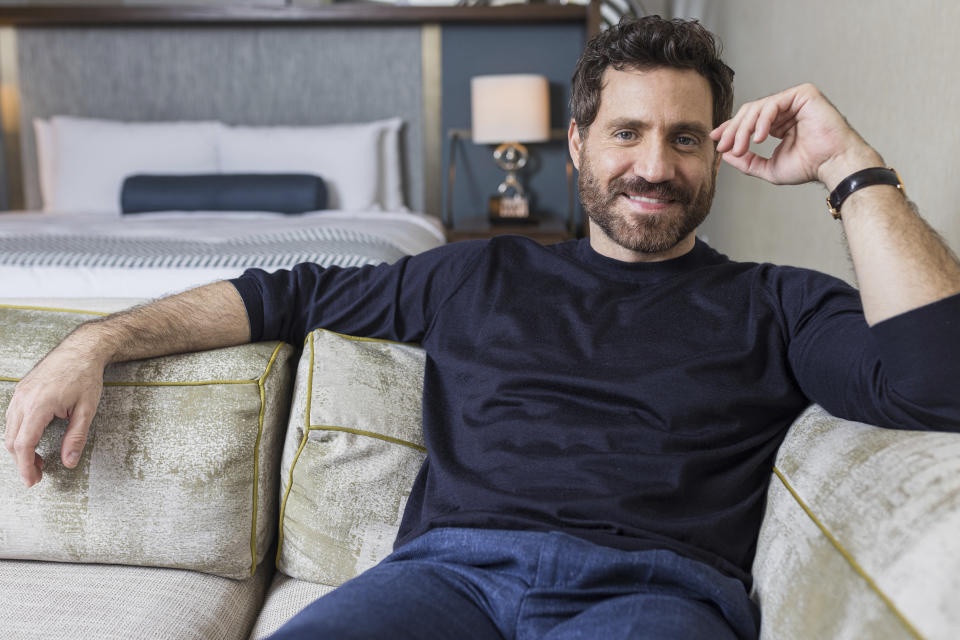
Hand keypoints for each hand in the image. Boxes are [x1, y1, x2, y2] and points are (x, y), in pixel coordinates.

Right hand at [4, 340, 104, 487]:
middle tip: (38, 476)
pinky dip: (19, 434)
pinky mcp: (21, 391)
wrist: (81, 349)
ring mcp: (19, 394)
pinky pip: (13, 419)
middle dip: (23, 462)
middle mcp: (23, 400)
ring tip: (38, 462)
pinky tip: (34, 441)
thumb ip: (76, 437)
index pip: (24, 444)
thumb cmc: (85, 376)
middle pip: (12, 440)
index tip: (33, 481)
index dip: (26, 466)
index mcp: (38, 405)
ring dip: (20, 449)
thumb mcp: (87, 409)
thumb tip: (69, 462)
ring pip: (10, 430)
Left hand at [710, 83, 882, 190]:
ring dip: (744, 129)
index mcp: (779, 124)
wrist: (833, 164)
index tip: (716, 139)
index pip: (749, 121)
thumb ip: (747, 161)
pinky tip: (759, 137)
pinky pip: (774, 103)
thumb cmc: (809, 166)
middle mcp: (786, 110)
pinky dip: (762, 120)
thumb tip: (726, 154)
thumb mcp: (769, 168)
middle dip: (733, 130)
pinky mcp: (804, 93)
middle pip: (749, 112)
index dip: (730, 128)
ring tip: (741, 147)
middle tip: (724, 146)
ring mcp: (795, 100)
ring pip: (758, 108)